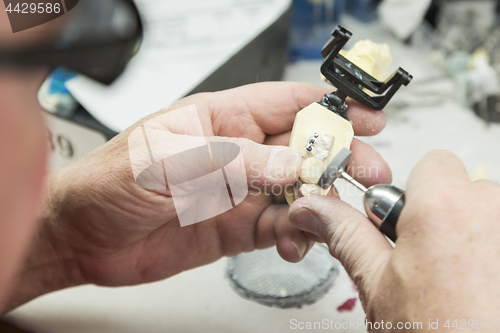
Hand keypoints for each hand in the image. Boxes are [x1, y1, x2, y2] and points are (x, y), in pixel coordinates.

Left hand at [5, 82, 389, 311]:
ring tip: (333, 216)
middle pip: (302, 148)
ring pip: (296, 190)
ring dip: (321, 202)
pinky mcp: (234, 227)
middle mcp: (236, 154)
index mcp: (220, 120)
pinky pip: (278, 227)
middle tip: (367, 171)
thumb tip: (287, 163)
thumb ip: (232, 163)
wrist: (84, 237)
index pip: (287, 104)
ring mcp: (238, 191)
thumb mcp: (168, 163)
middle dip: (339, 158)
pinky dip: (296, 234)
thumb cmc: (108, 182)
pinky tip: (297, 240)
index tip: (366, 118)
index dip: (330, 108)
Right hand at [289, 150, 499, 330]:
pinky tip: (484, 287)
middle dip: (446, 216)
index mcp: (443, 207)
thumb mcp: (377, 285)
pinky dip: (492, 253)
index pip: (433, 162)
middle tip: (433, 261)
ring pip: (490, 214)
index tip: (409, 225)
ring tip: (464, 282)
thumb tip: (313, 208)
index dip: (416, 195)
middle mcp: (493, 209)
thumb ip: (346, 234)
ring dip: (477, 236)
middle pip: (465, 189)